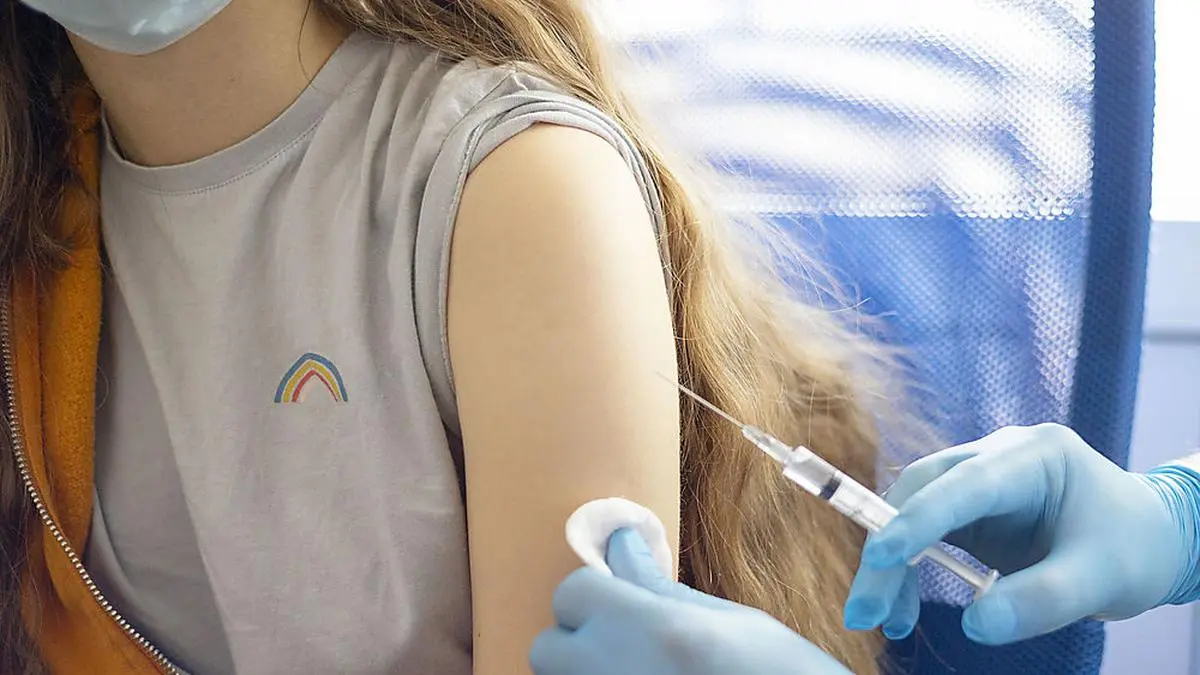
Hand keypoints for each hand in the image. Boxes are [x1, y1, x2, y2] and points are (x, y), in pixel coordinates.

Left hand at [530, 529, 850, 674]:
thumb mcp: (732, 621)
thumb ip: (662, 588)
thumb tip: (621, 544)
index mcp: (647, 629)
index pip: (572, 591)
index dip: (597, 594)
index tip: (625, 605)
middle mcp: (611, 673)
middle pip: (548, 647)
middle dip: (579, 641)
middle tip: (629, 648)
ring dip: (586, 672)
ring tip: (641, 672)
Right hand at [843, 424, 1187, 644]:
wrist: (1150, 540)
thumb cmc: (1134, 548)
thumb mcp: (1102, 578)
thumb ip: (1044, 600)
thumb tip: (976, 625)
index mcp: (1035, 455)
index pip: (966, 484)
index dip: (920, 518)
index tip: (883, 556)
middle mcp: (996, 457)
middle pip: (922, 493)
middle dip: (888, 550)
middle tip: (864, 610)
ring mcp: (979, 482)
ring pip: (912, 512)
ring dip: (889, 566)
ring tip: (882, 620)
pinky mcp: (970, 511)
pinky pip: (923, 535)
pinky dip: (906, 571)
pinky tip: (902, 609)